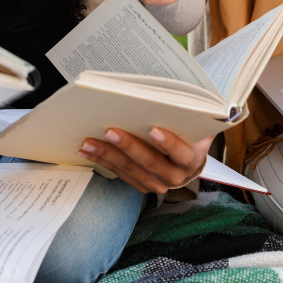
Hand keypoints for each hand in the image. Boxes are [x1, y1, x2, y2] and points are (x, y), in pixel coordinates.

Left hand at [77, 127, 211, 194]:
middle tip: (110, 131)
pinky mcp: (141, 185)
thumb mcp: (194, 124)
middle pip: (150, 162)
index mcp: (191, 159)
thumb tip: (165, 97)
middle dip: (128, 146)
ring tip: (89, 142)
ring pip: (130, 169)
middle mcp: (175, 176)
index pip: (182, 154)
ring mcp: (157, 183)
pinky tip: (88, 151)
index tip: (154, 130)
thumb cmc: (189, 135)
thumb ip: (186, 114)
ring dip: (107, 155)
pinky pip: (120, 173)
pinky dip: (103, 161)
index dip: (169, 143)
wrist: (188, 159)